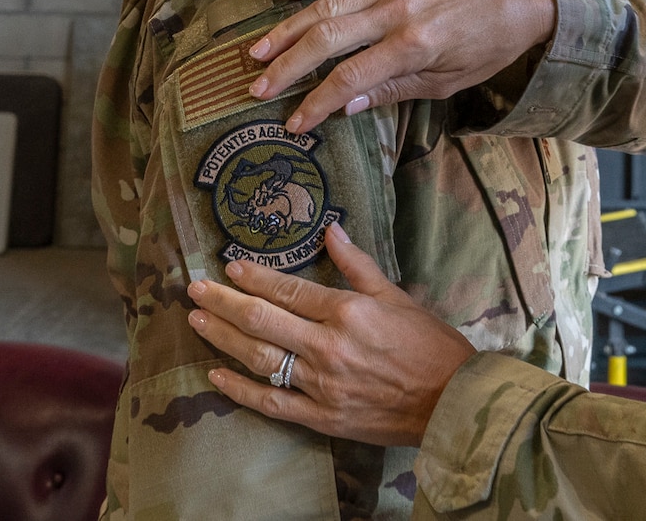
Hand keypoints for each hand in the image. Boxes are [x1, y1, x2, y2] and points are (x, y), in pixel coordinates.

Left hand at [187, 223, 476, 447]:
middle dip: (223, 303)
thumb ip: (358, 265)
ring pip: (259, 358)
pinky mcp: (321, 416)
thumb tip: (330, 230)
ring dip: (223, 338)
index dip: (254, 276)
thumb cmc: (430, 345)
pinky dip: (240, 389)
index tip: (229, 266)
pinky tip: (216, 374)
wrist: (451, 401)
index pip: (288, 289)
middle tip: (194, 289)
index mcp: (348, 312)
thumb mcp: (397, 296)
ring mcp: (320, 384)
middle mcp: (327, 346)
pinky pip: (271, 402)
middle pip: (262, 320)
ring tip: (196, 321)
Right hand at [247, 0, 557, 133]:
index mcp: (414, 43)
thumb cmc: (484, 48)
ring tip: (256, 52)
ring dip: (287, 28)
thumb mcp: (446, 83)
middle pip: (328, 37)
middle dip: (289, 65)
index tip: (295, 123)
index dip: (318, 102)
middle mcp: (396, 11)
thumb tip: (342, 107)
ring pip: (326, 5)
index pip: (352, 76)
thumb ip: (392, 91)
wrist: (513, 1)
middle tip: (258, 89)